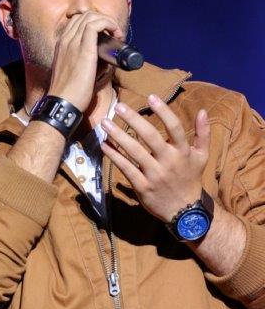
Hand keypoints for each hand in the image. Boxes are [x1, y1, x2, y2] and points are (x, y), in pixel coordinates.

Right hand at [48, 11, 123, 112]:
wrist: (62, 102)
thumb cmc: (70, 92)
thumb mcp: (73, 72)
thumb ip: (86, 62)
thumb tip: (106, 59)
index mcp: (61, 44)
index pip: (77, 21)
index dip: (95, 22)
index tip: (106, 34)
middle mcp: (65, 39)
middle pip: (84, 15)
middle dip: (103, 19)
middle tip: (114, 34)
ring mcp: (72, 43)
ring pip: (90, 16)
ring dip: (108, 21)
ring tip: (117, 34)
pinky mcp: (84, 49)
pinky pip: (96, 25)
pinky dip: (109, 24)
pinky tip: (116, 34)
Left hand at [101, 94, 209, 221]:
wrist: (184, 211)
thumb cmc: (190, 178)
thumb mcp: (202, 156)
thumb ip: (203, 133)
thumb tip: (203, 110)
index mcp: (183, 152)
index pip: (175, 127)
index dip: (163, 111)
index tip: (151, 97)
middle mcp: (169, 161)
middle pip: (150, 136)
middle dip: (133, 119)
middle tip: (118, 106)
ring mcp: (155, 174)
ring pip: (134, 151)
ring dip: (118, 135)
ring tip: (105, 123)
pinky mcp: (142, 186)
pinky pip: (126, 168)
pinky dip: (114, 156)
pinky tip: (105, 145)